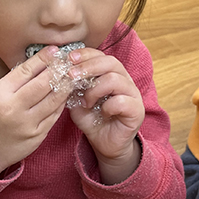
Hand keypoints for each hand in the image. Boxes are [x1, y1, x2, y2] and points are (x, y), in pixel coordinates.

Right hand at [0, 46, 68, 176]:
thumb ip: (14, 80)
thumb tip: (39, 64)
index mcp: (0, 94)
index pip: (25, 71)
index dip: (42, 59)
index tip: (54, 50)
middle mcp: (14, 109)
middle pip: (42, 84)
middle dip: (57, 70)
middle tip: (67, 61)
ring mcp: (27, 124)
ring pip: (53, 100)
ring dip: (64, 86)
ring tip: (70, 76)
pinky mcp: (37, 136)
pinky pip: (54, 116)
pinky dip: (60, 103)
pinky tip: (63, 95)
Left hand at [67, 48, 144, 183]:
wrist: (104, 144)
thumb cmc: (92, 118)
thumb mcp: (77, 99)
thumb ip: (72, 86)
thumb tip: (61, 73)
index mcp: (110, 72)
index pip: (100, 55)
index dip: (85, 54)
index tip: (69, 58)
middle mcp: (124, 79)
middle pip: (110, 62)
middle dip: (88, 66)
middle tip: (71, 75)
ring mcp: (132, 94)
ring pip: (115, 79)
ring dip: (95, 89)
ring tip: (86, 101)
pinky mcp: (137, 110)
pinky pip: (122, 101)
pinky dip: (107, 105)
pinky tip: (102, 112)